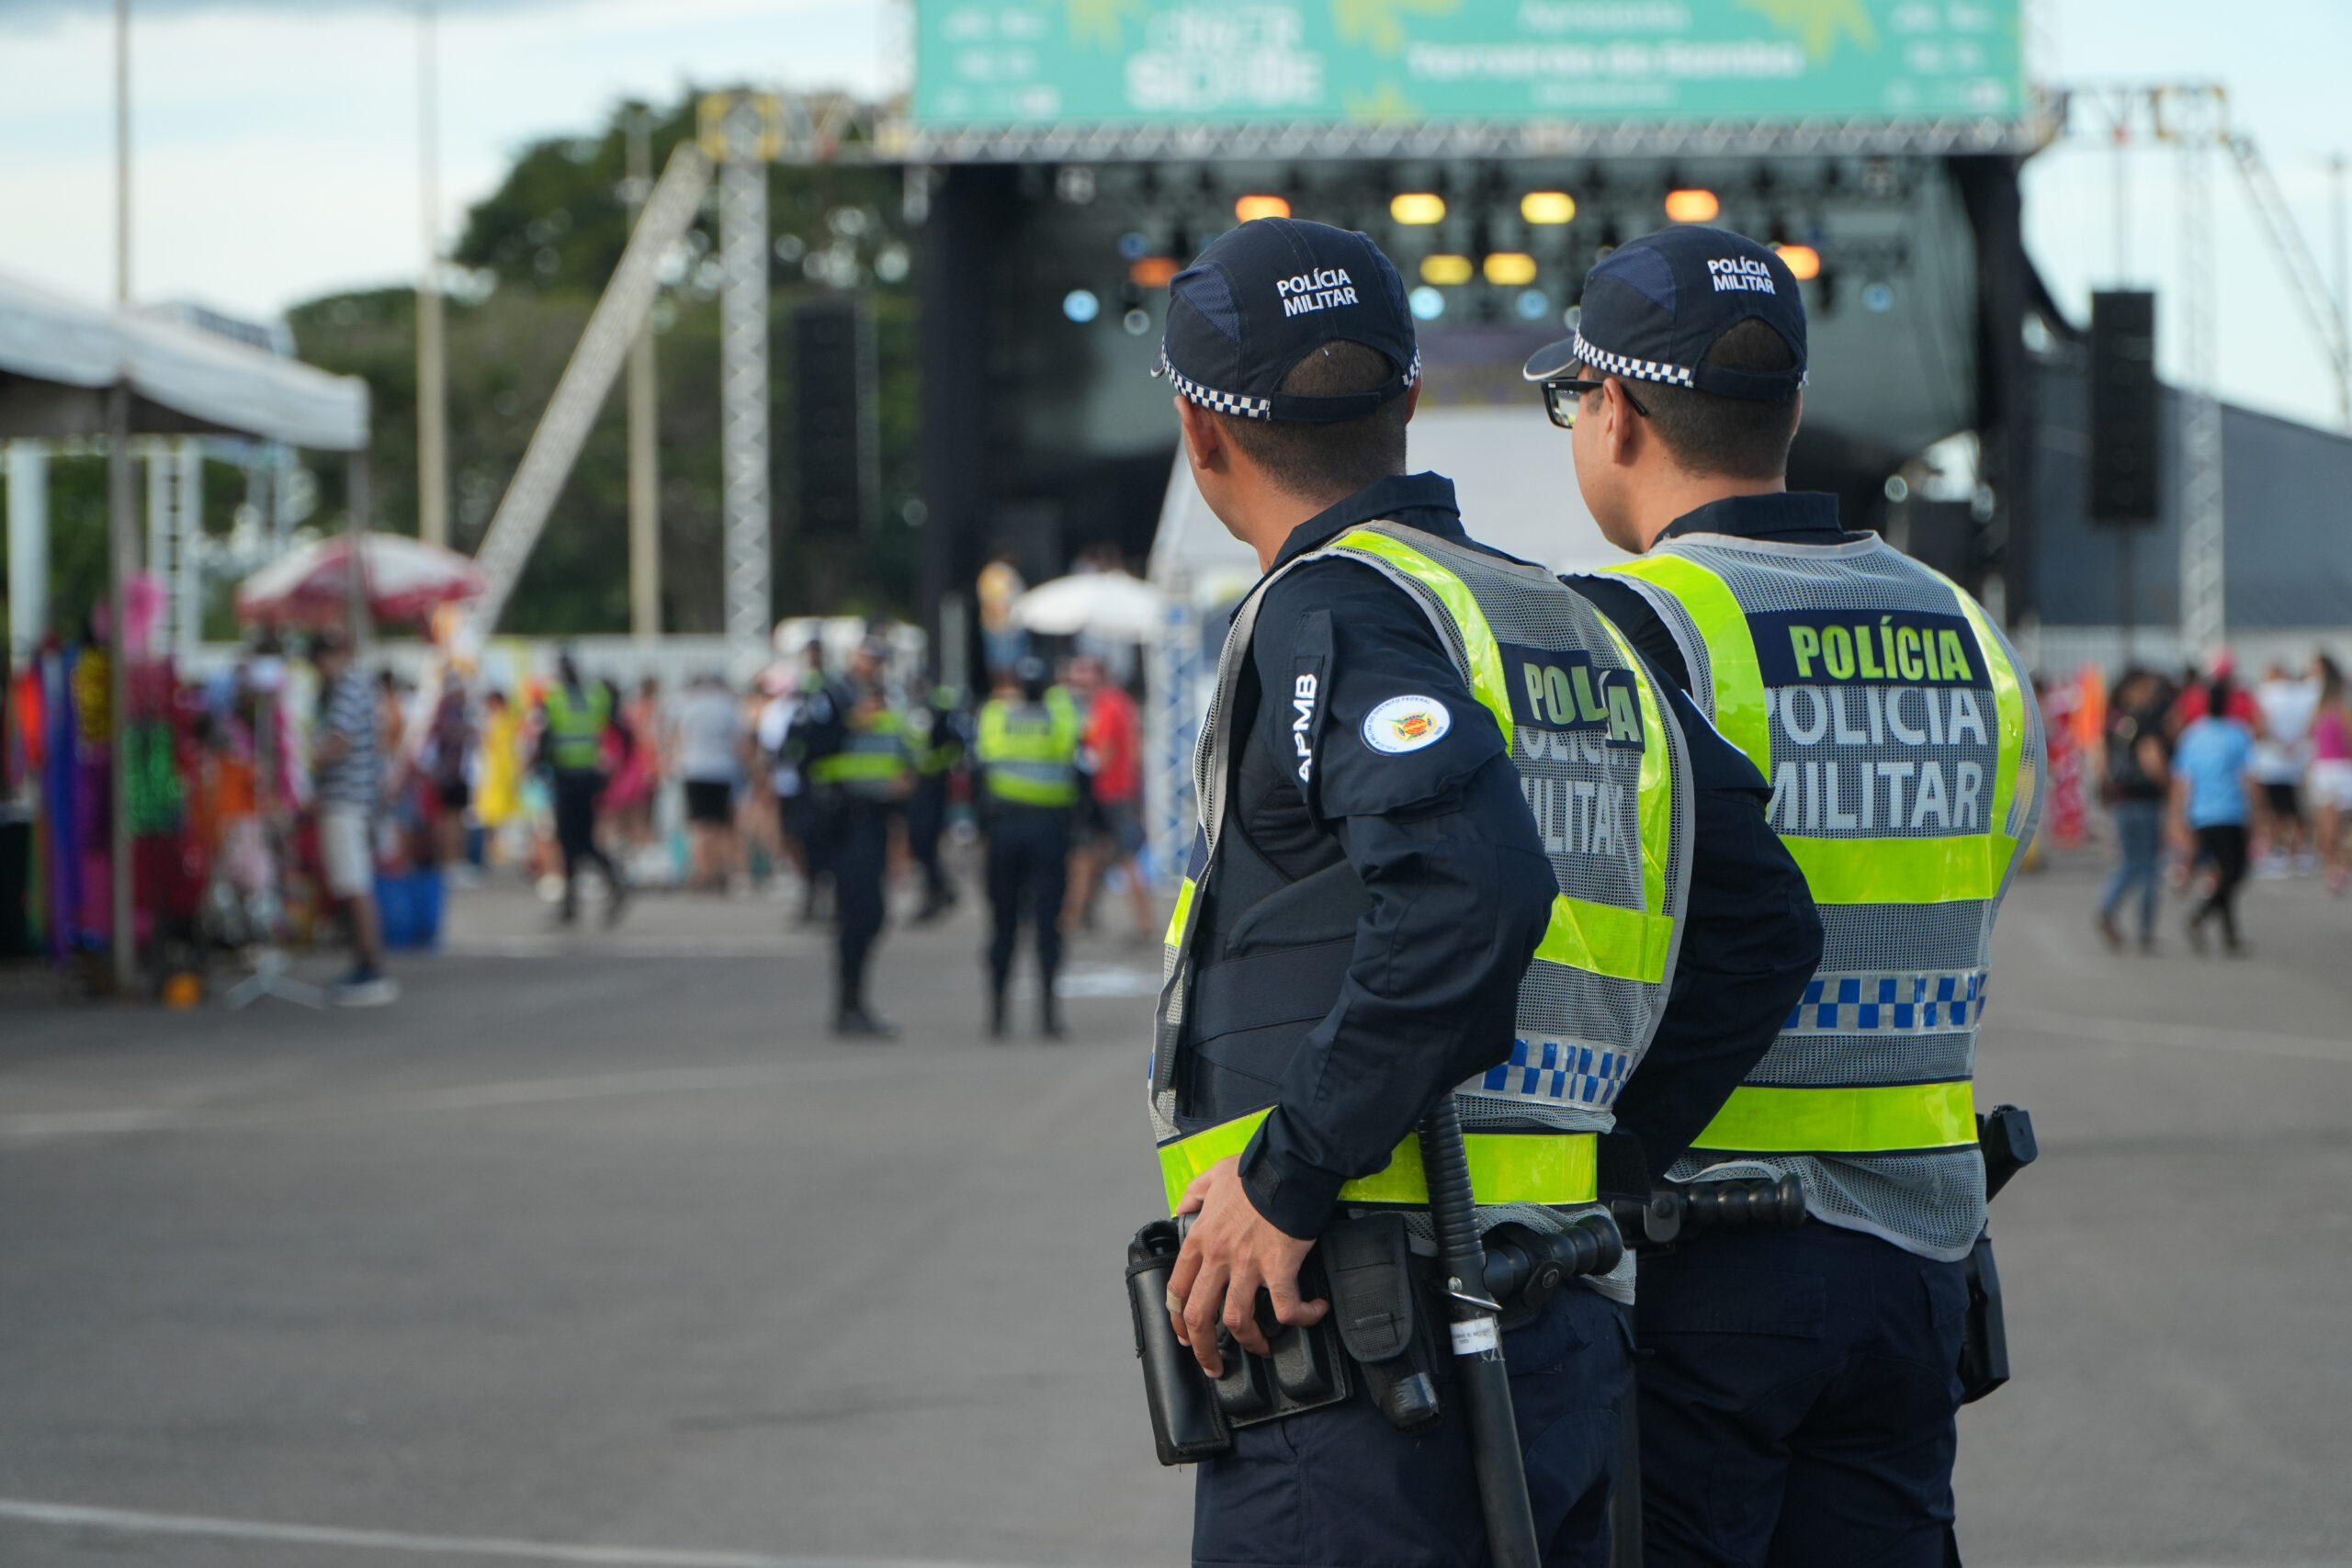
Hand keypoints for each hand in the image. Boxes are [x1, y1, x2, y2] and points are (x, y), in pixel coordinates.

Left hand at [1165, 1157, 1326, 1378]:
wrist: (1288, 1167)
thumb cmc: (1254, 1171)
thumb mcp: (1213, 1175)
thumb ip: (1194, 1193)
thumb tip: (1182, 1208)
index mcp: (1200, 1239)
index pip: (1178, 1289)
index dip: (1178, 1320)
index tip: (1185, 1336)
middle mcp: (1219, 1258)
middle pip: (1198, 1316)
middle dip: (1203, 1348)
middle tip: (1213, 1364)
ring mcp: (1248, 1266)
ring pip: (1237, 1321)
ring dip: (1249, 1342)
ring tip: (1261, 1349)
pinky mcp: (1280, 1269)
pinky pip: (1287, 1308)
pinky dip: (1302, 1317)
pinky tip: (1313, 1312)